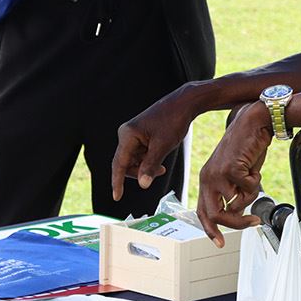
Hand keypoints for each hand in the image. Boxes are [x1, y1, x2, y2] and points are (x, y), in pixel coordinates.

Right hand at [111, 86, 199, 202]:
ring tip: (162, 168)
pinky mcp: (139, 135)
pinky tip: (160, 160)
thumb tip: (142, 185)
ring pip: (134, 160)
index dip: (117, 182)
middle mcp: (126, 134)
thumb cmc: (173, 121)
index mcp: (127, 135)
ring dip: (146, 167)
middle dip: (140, 172)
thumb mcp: (163, 146)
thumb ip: (151, 166)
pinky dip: (148, 161)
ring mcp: (132, 134)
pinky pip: (139, 154)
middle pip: (126, 163)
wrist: (183, 103)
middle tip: (160, 173)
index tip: (117, 197)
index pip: (119, 163)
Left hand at [195, 104, 272, 246]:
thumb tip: (237, 215)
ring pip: (235, 205)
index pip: (202, 211)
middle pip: (215, 215)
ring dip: (250, 197)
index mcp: (206, 180)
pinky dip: (256, 183)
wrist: (253, 123)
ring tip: (254, 180)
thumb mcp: (237, 176)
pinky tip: (253, 168)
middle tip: (253, 223)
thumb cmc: (246, 148)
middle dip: (235, 224)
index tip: (219, 243)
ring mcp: (216, 174)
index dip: (210, 229)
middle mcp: (207, 178)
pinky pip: (248, 190)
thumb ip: (233, 196)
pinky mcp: (230, 168)